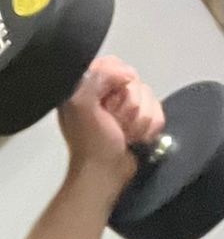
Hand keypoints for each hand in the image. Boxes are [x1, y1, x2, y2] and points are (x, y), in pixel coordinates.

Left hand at [57, 56, 164, 196]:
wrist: (106, 175)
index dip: (117, 81)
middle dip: (129, 105)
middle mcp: (105, 93)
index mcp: (86, 85)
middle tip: (114, 122)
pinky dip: (148, 127)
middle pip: (135, 80)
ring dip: (138, 120)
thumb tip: (127, 74)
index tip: (107, 101)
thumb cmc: (91, 146)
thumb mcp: (81, 104)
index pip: (113, 63)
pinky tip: (134, 138)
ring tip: (124, 133)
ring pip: (148, 96)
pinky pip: (157, 111)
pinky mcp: (140, 119)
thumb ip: (97, 77)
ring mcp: (124, 106)